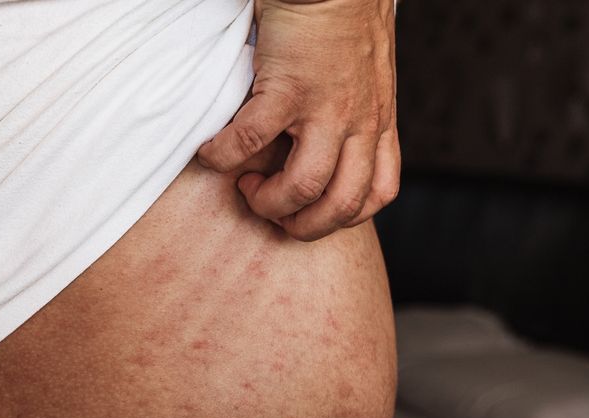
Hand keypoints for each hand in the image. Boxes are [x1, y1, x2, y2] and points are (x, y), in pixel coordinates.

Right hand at [197, 0, 398, 241]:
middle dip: (302, 225)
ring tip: (246, 185)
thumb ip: (352, 115)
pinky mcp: (287, 88)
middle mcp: (360, 121)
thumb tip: (318, 149)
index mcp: (378, 121)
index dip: (341, 216)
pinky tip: (211, 153)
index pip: (378, 193)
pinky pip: (250, 141)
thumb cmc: (340, 21)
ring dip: (268, 201)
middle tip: (272, 209)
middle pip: (342, 204)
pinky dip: (223, 156)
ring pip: (305, 187)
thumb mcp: (365, 79)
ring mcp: (326, 107)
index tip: (309, 208)